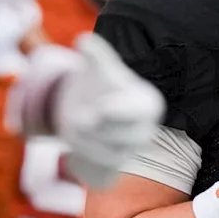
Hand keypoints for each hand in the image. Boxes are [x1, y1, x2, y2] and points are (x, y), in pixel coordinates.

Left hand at [52, 34, 166, 189]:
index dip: (116, 112)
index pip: (136, 112)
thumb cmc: (98, 84)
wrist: (92, 108)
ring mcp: (130, 152)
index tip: (96, 110)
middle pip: (123, 138)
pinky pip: (103, 177)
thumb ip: (95, 54)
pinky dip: (88, 170)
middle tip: (76, 119)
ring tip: (70, 128)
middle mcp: (145, 131)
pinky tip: (73, 156)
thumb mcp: (97, 67)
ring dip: (85, 145)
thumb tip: (84, 40)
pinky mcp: (114, 169)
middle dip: (97, 130)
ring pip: (109, 158)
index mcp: (148, 104)